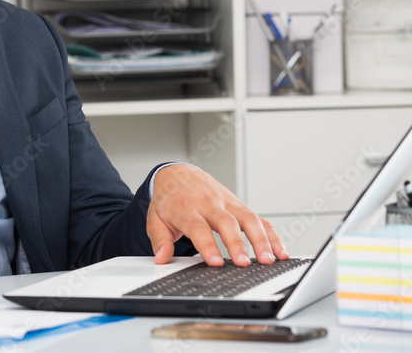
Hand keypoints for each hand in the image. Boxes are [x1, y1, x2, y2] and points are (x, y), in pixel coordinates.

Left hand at [147, 164, 288, 267]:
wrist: (178, 174)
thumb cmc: (169, 199)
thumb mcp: (155, 217)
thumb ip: (160, 239)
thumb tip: (161, 258)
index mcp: (187, 209)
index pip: (198, 227)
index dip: (208, 245)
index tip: (215, 262)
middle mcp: (209, 204)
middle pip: (226, 222)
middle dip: (237, 243)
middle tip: (243, 263)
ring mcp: (228, 203)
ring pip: (248, 218)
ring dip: (261, 240)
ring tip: (269, 260)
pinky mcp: (240, 206)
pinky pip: (260, 219)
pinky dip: (272, 235)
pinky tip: (281, 252)